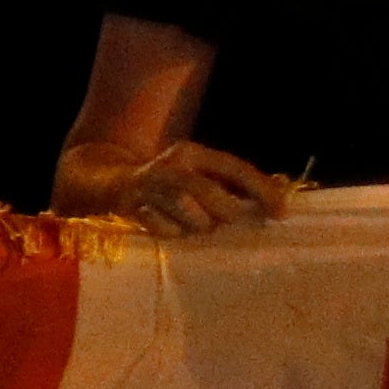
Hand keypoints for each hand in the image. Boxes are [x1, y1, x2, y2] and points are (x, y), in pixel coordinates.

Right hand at [64, 140, 291, 234]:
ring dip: (202, 227)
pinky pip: (169, 233)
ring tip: (198, 223)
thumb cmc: (167, 185)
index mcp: (190, 153)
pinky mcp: (134, 211)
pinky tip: (172, 227)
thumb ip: (230, 185)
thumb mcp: (196, 174)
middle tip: (244, 225)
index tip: (282, 212)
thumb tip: (275, 202)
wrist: (105, 183)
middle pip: (213, 195)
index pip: (233, 168)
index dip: (260, 189)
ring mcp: (150, 190)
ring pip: (194, 219)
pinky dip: (176, 234)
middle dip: (233, 214)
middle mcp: (170, 167)